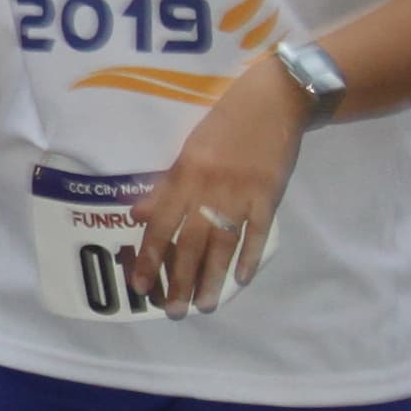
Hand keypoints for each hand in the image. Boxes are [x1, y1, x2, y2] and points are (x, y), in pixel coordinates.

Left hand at [129, 57, 307, 316]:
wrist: (273, 100)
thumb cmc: (225, 122)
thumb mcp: (188, 149)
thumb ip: (164, 186)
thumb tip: (137, 216)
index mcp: (184, 175)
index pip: (160, 225)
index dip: (149, 257)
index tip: (140, 286)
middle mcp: (208, 189)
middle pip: (190, 242)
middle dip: (180, 280)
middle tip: (173, 310)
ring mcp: (241, 193)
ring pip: (222, 244)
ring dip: (212, 277)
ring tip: (205, 305)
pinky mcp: (269, 195)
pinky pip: (258, 232)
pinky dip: (250, 256)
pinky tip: (241, 279)